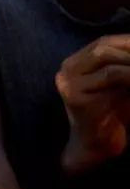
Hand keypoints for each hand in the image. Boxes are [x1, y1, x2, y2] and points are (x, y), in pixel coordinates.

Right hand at [56, 35, 129, 172]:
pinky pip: (112, 80)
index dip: (126, 40)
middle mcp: (65, 73)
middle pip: (102, 49)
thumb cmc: (110, 115)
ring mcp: (69, 87)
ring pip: (109, 64)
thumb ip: (122, 65)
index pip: (100, 43)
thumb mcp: (116, 84)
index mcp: (71, 66)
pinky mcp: (79, 101)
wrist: (94, 148)